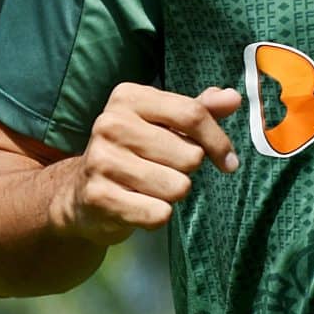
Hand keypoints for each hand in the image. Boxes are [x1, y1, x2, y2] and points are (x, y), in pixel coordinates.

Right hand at [52, 83, 240, 245]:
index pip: (192, 114)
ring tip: (150, 187)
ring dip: (172, 193)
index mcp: (129, 97)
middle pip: (189, 155)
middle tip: (164, 170)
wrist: (81, 192)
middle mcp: (111, 123)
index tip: (228, 161)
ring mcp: (102, 160)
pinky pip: (158, 213)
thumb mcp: (163, 124)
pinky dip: (157, 215)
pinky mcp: (99, 196)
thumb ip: (198, 110)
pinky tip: (139, 205)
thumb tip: (232, 98)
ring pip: (177, 187)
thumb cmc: (133, 152)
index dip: (218, 141)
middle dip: (186, 170)